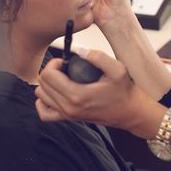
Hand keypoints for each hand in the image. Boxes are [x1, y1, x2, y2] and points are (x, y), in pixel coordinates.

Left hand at [35, 50, 153, 132]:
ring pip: (41, 96)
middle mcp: (69, 107)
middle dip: (51, 71)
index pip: (48, 76)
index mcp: (77, 95)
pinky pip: (44, 113)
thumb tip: (79, 51)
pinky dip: (44, 101)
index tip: (65, 61)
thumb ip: (98, 57)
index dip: (54, 63)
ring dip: (47, 84)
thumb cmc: (124, 91)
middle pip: (42, 84)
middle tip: (65, 67)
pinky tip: (55, 93)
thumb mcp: (117, 69)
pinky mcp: (68, 119)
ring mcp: (67, 115)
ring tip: (62, 78)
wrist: (129, 111)